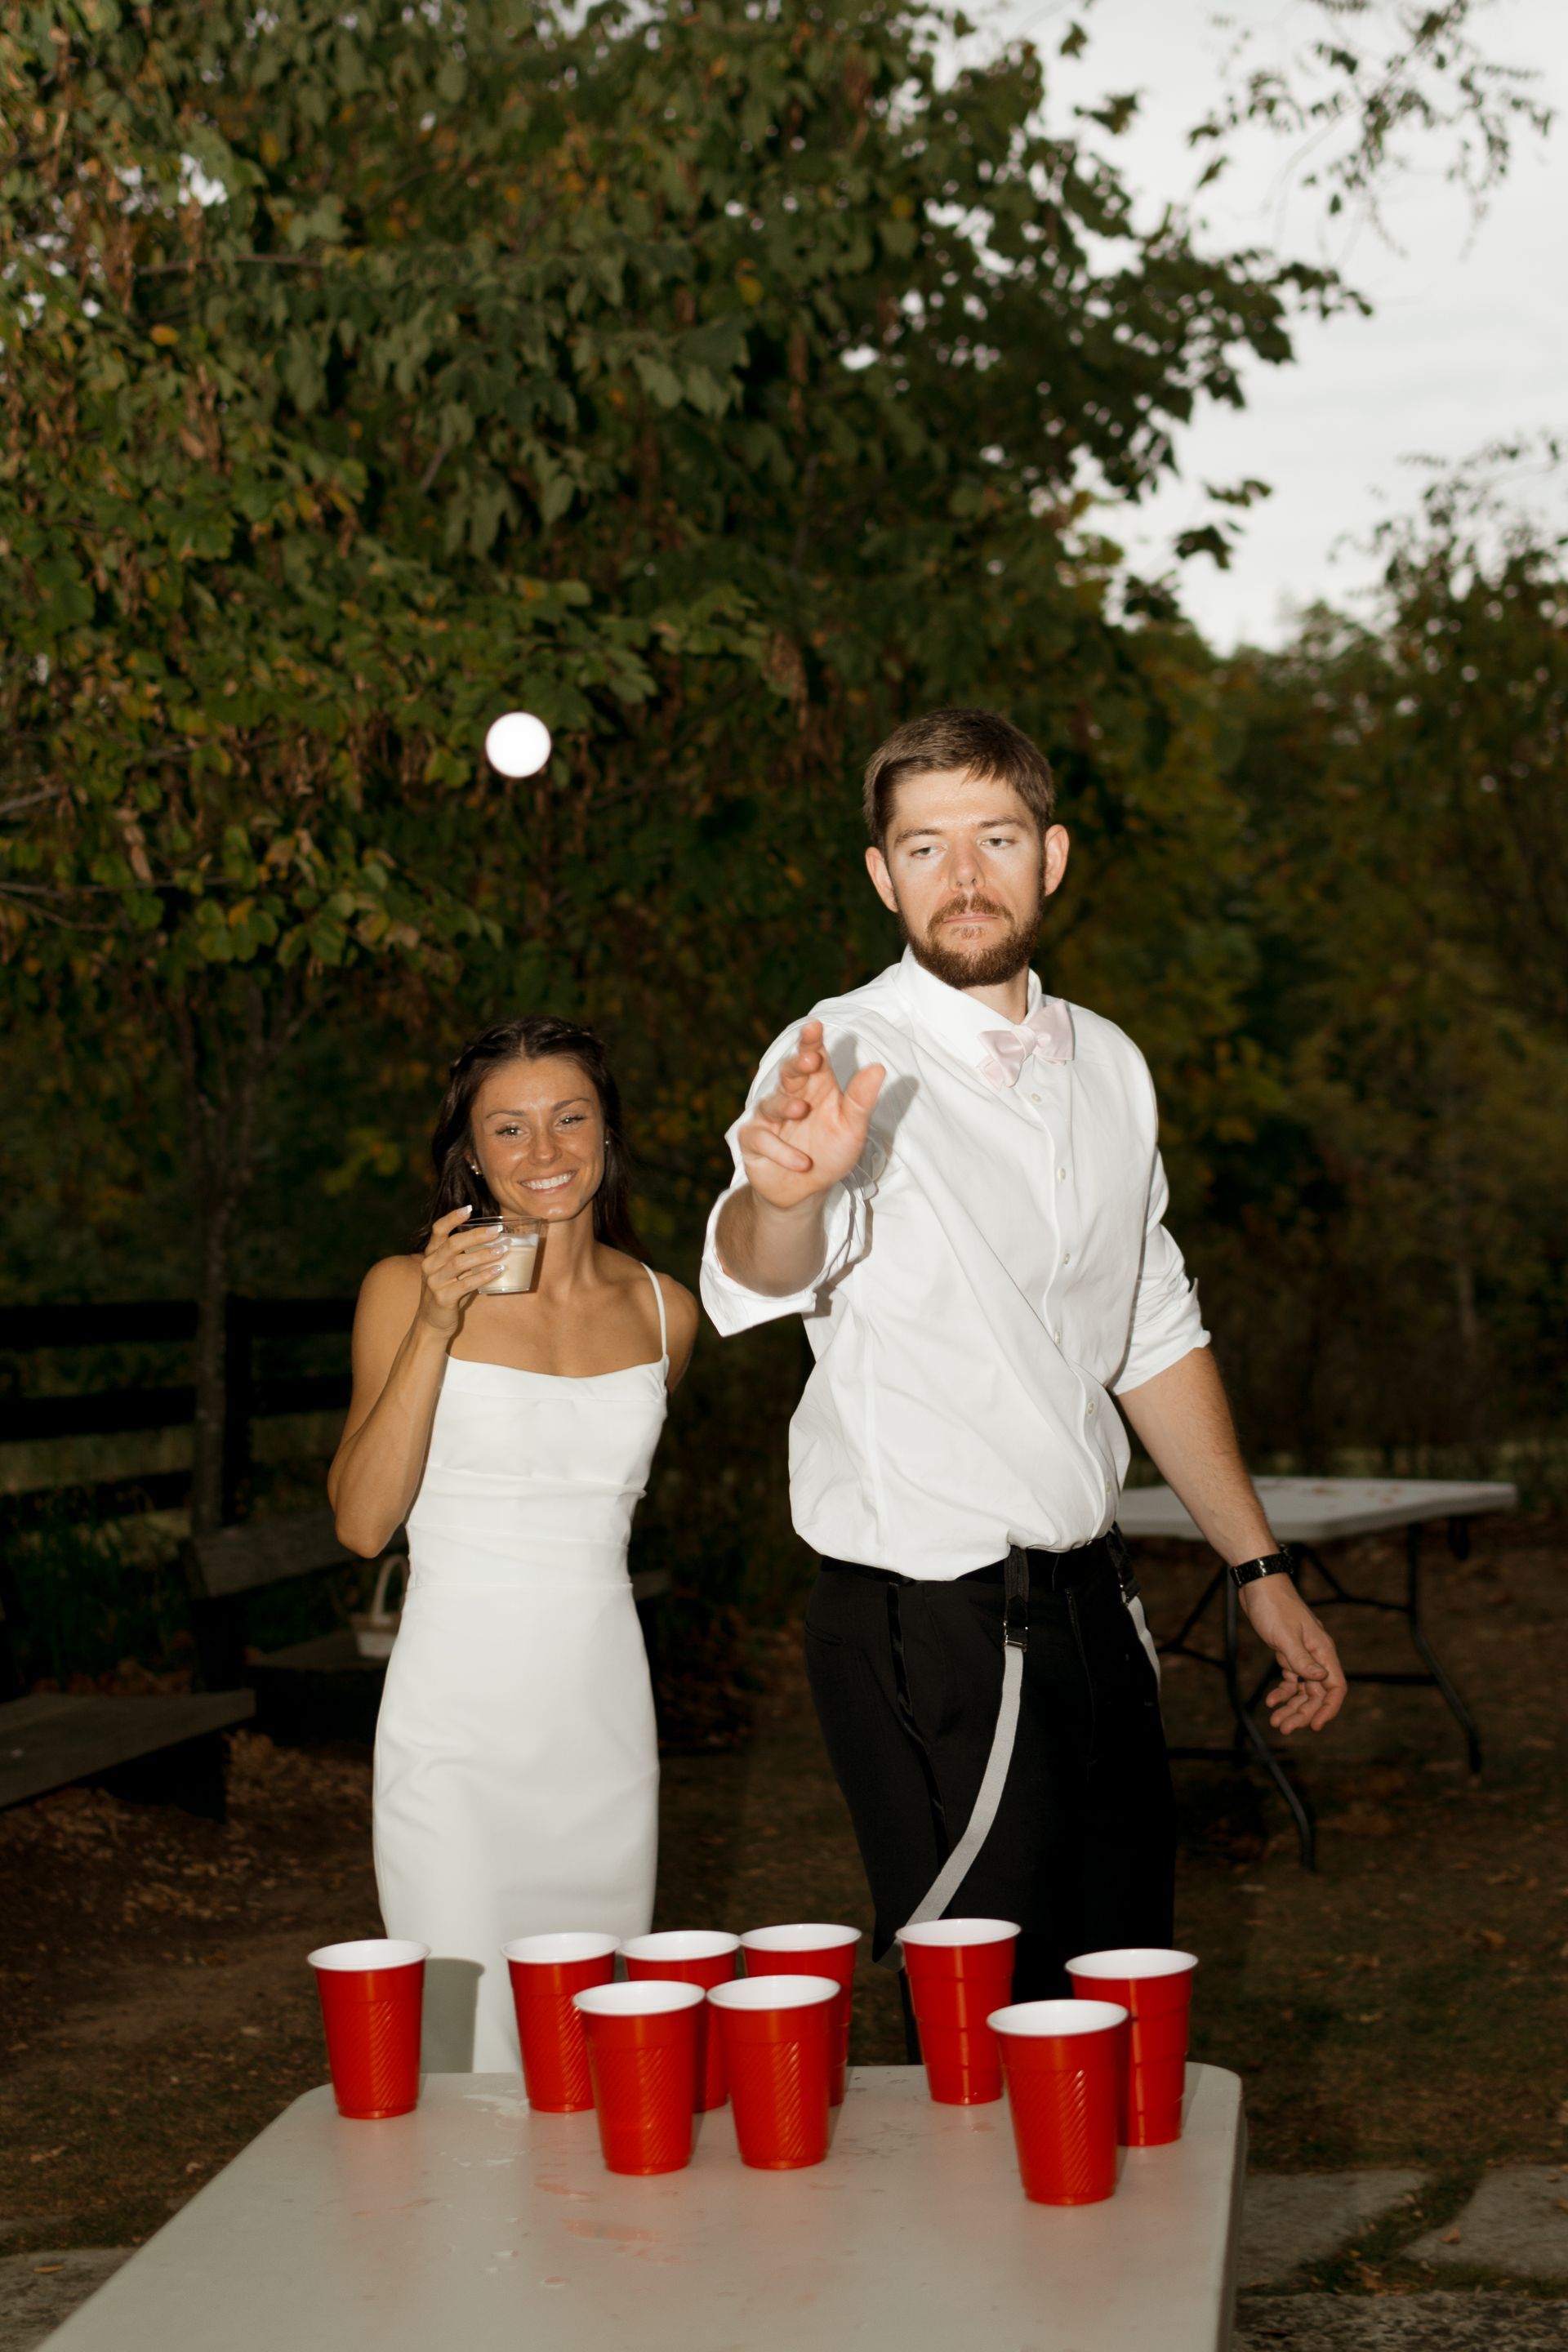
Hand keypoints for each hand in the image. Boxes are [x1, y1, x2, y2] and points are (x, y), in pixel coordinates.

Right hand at [415, 1206, 502, 1335]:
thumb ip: (463, 1257)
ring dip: (483, 1255)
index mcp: (431, 1255)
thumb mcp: (450, 1272)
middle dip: (476, 1235)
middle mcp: (430, 1266)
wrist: (432, 1324)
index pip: (438, 1230)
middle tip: (497, 1231)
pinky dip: (484, 1276)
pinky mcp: (443, 1298)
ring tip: (502, 1250)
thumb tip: (493, 1242)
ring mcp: (434, 1282)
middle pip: (453, 1244)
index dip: (452, 1218)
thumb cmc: (447, 1293)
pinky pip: (466, 1284)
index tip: (469, 1208)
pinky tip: (498, 1270)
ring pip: (460, 1262)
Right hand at [736, 1020, 885, 1213]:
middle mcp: (792, 1096)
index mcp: (817, 1087)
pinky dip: (783, 1151)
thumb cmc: (829, 1153)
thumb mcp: (852, 1128)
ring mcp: (769, 1117)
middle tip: (811, 1061)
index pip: (813, 1057)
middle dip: (798, 1064)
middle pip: (790, 1073)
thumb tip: (878, 1067)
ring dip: (787, 1106)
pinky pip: (763, 1139)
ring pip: (773, 1103)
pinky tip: (802, 1162)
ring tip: (802, 1110)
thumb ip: (861, 1100)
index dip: (812, 1041)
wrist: (805, 1191)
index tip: (815, 1026)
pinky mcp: (753, 1139)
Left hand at [1241, 1575, 1346, 1734]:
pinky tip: (1270, 1700)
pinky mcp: (1287, 1652)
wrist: (1258, 1584)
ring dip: (1291, 1706)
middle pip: (1317, 1693)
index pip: (1336, 1687)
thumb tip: (1320, 1681)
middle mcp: (1316, 1655)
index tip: (1316, 1726)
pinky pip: (1290, 1679)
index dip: (1328, 1709)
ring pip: (1303, 1689)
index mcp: (1323, 1651)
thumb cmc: (1274, 1606)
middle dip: (1303, 1713)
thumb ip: (1302, 1660)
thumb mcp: (1285, 1635)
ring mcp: (1302, 1655)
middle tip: (1284, 1728)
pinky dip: (1282, 1691)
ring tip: (1276, 1720)